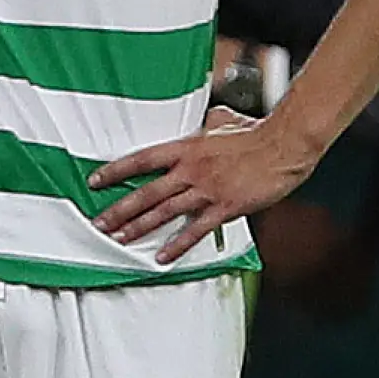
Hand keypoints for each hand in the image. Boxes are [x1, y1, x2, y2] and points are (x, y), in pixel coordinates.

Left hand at [90, 107, 318, 264]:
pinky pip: (195, 230)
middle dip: (119, 209)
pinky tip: (161, 257)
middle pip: (146, 192)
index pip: (141, 159)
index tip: (94, 181)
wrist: (284, 145)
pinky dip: (177, 245)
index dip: (115, 171)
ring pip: (164, 212)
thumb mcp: (225, 120)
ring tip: (118, 240)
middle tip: (98, 223)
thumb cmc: (257, 132)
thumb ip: (210, 124)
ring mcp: (207, 189)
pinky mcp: (224, 207)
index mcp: (187, 147)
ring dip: (138, 227)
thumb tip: (209, 119)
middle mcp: (191, 169)